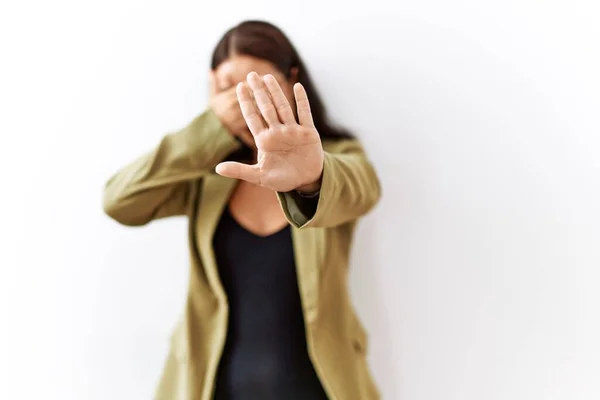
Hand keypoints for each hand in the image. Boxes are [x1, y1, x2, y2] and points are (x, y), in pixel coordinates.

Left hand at [215, 72, 323, 192]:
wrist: (306, 182)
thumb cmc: (282, 179)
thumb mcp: (259, 176)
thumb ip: (239, 170)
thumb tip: (217, 169)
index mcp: (264, 141)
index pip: (252, 117)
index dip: (246, 102)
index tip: (240, 87)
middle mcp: (277, 132)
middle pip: (266, 108)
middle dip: (258, 91)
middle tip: (251, 74)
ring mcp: (293, 131)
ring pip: (283, 107)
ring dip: (276, 92)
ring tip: (268, 76)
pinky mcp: (308, 133)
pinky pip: (304, 114)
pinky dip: (301, 101)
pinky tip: (297, 86)